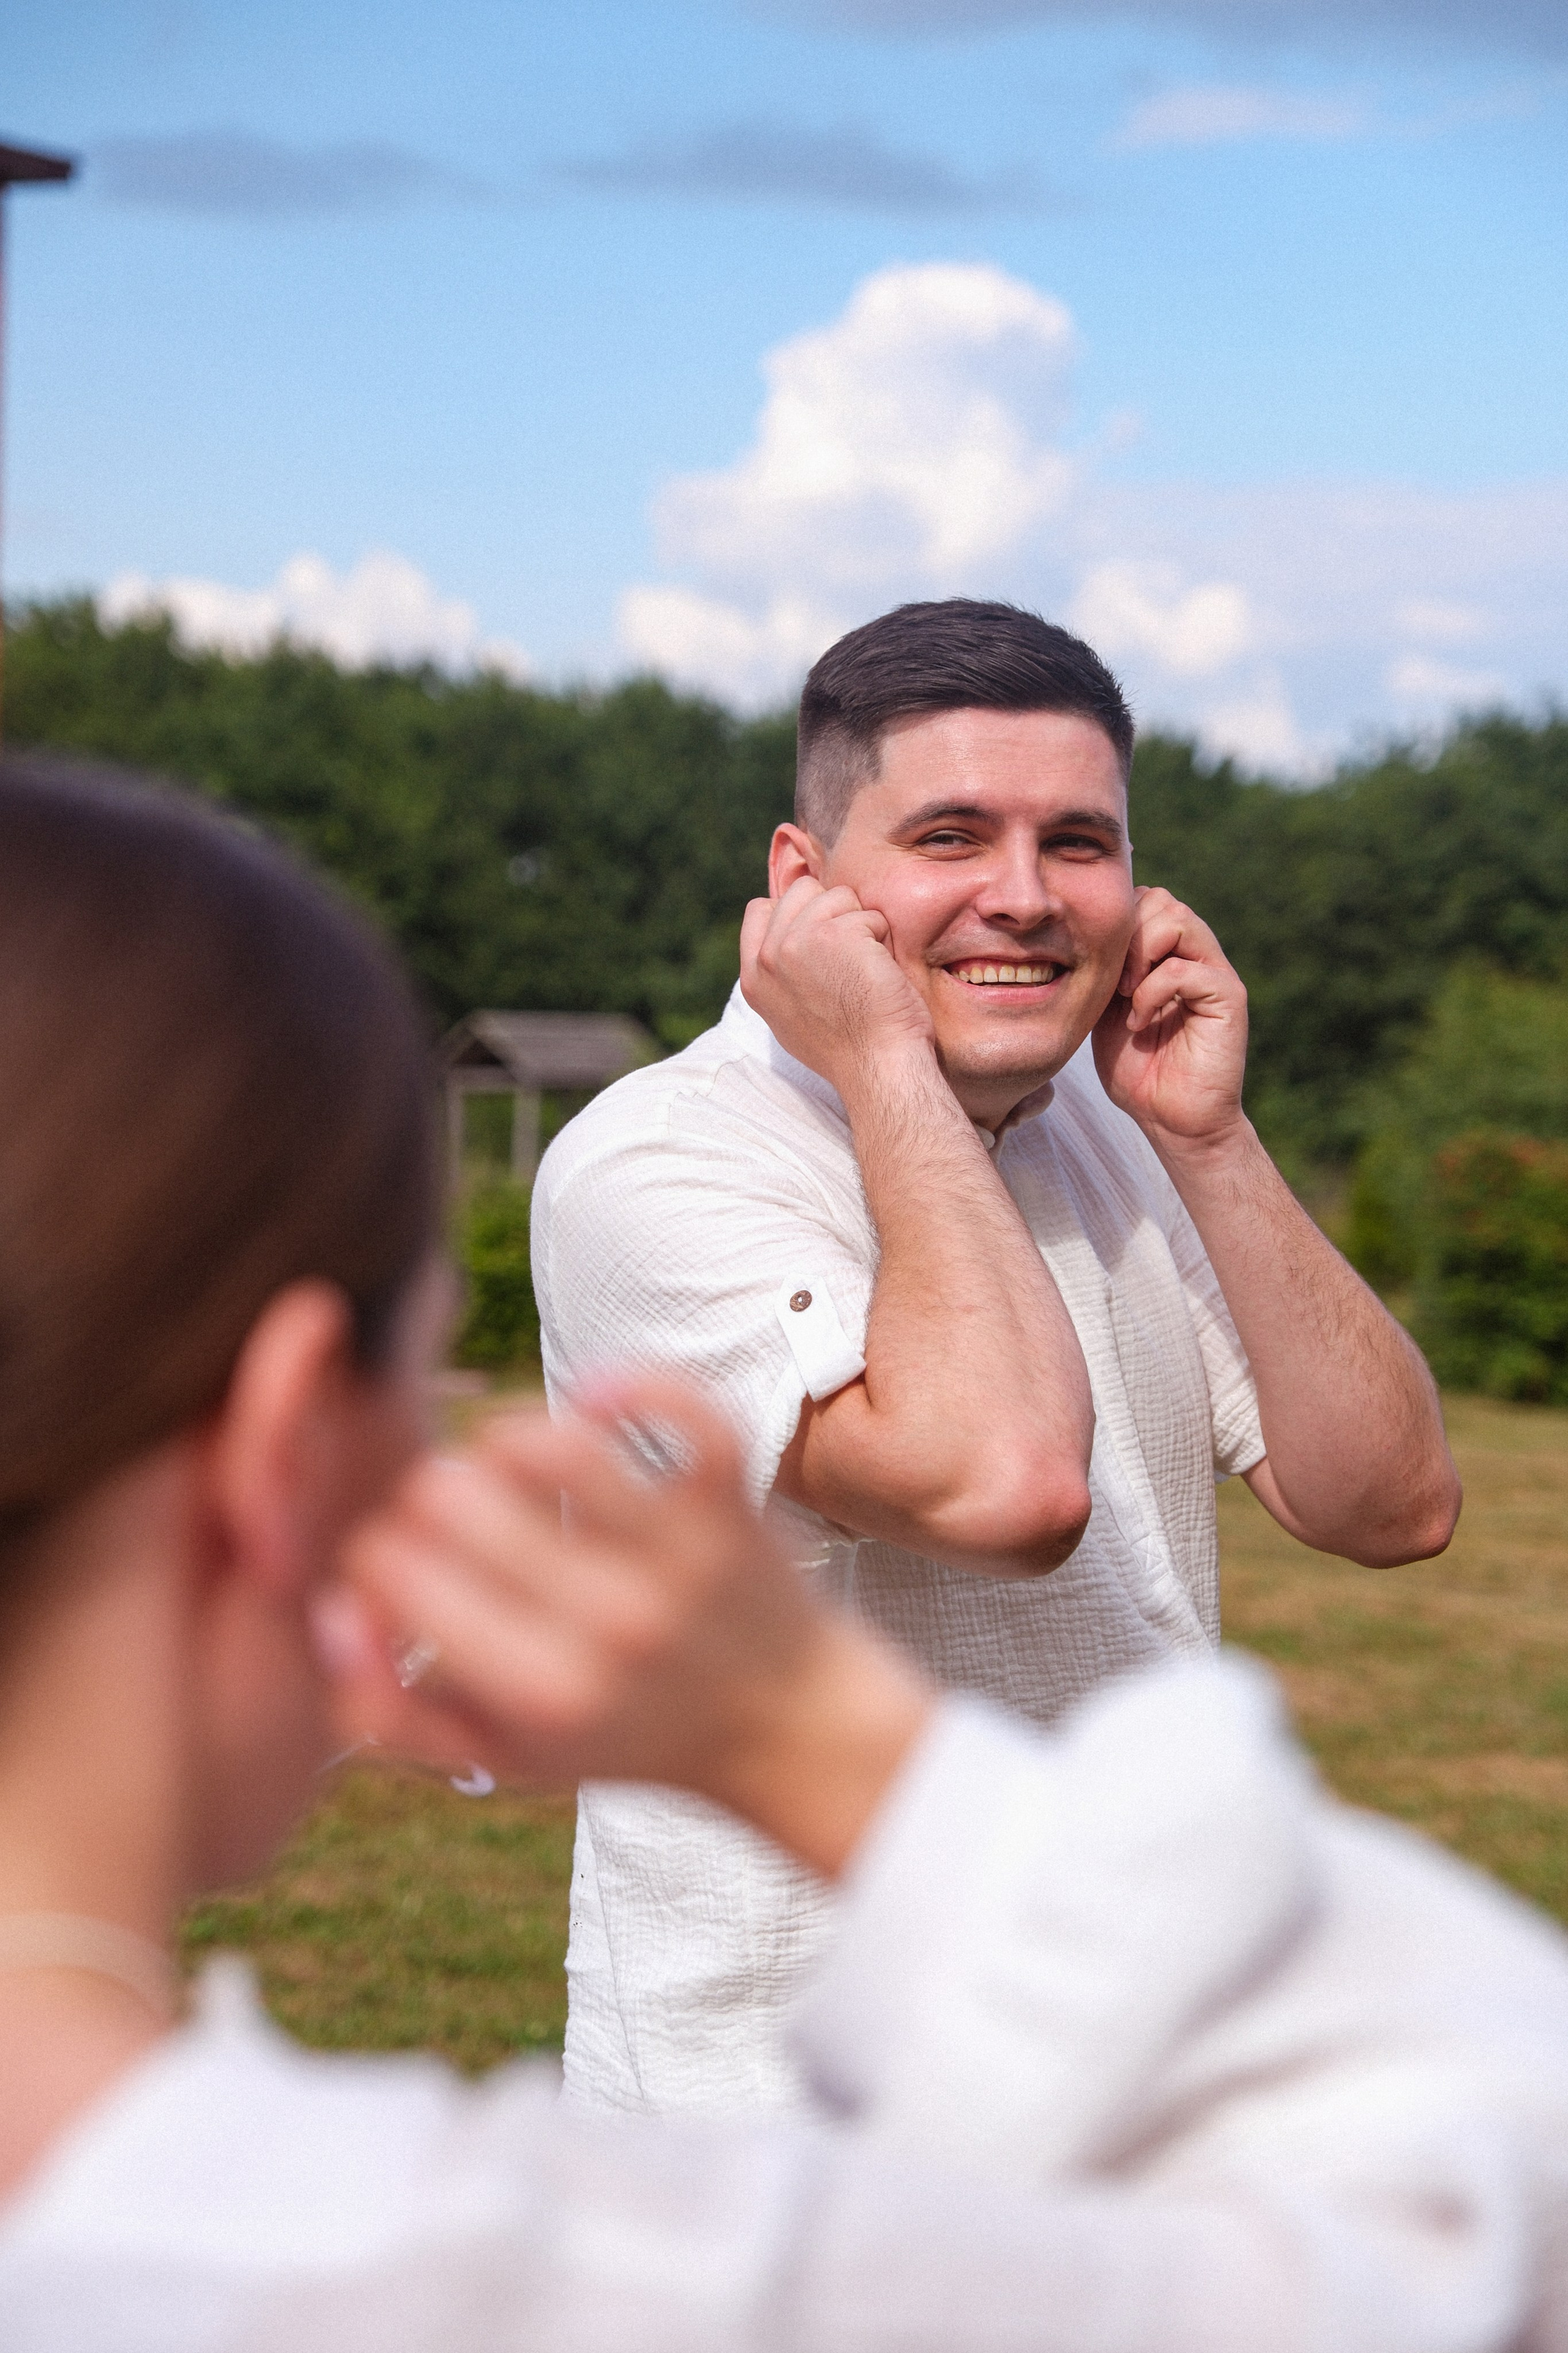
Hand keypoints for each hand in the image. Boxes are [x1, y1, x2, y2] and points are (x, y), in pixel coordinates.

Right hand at [320, 1377, 929, 1874]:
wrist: (786, 1728)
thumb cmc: (623, 1733)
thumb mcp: (503, 1758)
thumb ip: (391, 1711)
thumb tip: (327, 1615)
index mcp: (540, 1695)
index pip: (395, 1575)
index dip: (368, 1553)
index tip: (393, 1560)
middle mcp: (609, 1624)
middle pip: (451, 1499)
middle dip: (422, 1496)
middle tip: (447, 1517)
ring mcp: (677, 1555)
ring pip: (545, 1443)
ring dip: (498, 1436)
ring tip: (500, 1465)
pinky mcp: (731, 1499)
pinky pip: (676, 1406)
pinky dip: (624, 1383)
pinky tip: (588, 1401)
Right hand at [740, 876, 933, 1099]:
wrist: (878, 1067)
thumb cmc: (849, 1046)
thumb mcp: (790, 1015)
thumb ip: (779, 974)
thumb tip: (785, 938)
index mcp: (753, 978)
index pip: (761, 908)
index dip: (797, 913)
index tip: (824, 944)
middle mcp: (768, 957)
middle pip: (802, 891)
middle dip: (833, 912)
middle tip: (850, 958)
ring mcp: (797, 942)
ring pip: (837, 895)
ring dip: (861, 924)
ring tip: (865, 967)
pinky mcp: (834, 935)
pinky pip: (869, 914)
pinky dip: (884, 937)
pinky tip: (881, 972)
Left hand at [1091, 888, 1247, 1149]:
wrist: (1171, 1120)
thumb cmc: (1138, 1071)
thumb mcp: (1105, 1011)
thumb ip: (1103, 970)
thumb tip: (1078, 934)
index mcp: (1168, 954)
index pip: (1143, 900)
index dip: (1114, 925)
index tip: (1095, 970)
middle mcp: (1196, 955)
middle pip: (1160, 900)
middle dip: (1125, 935)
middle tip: (1112, 984)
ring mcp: (1215, 974)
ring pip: (1178, 919)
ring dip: (1140, 955)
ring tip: (1126, 996)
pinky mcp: (1228, 998)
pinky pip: (1187, 969)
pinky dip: (1154, 991)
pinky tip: (1140, 1022)